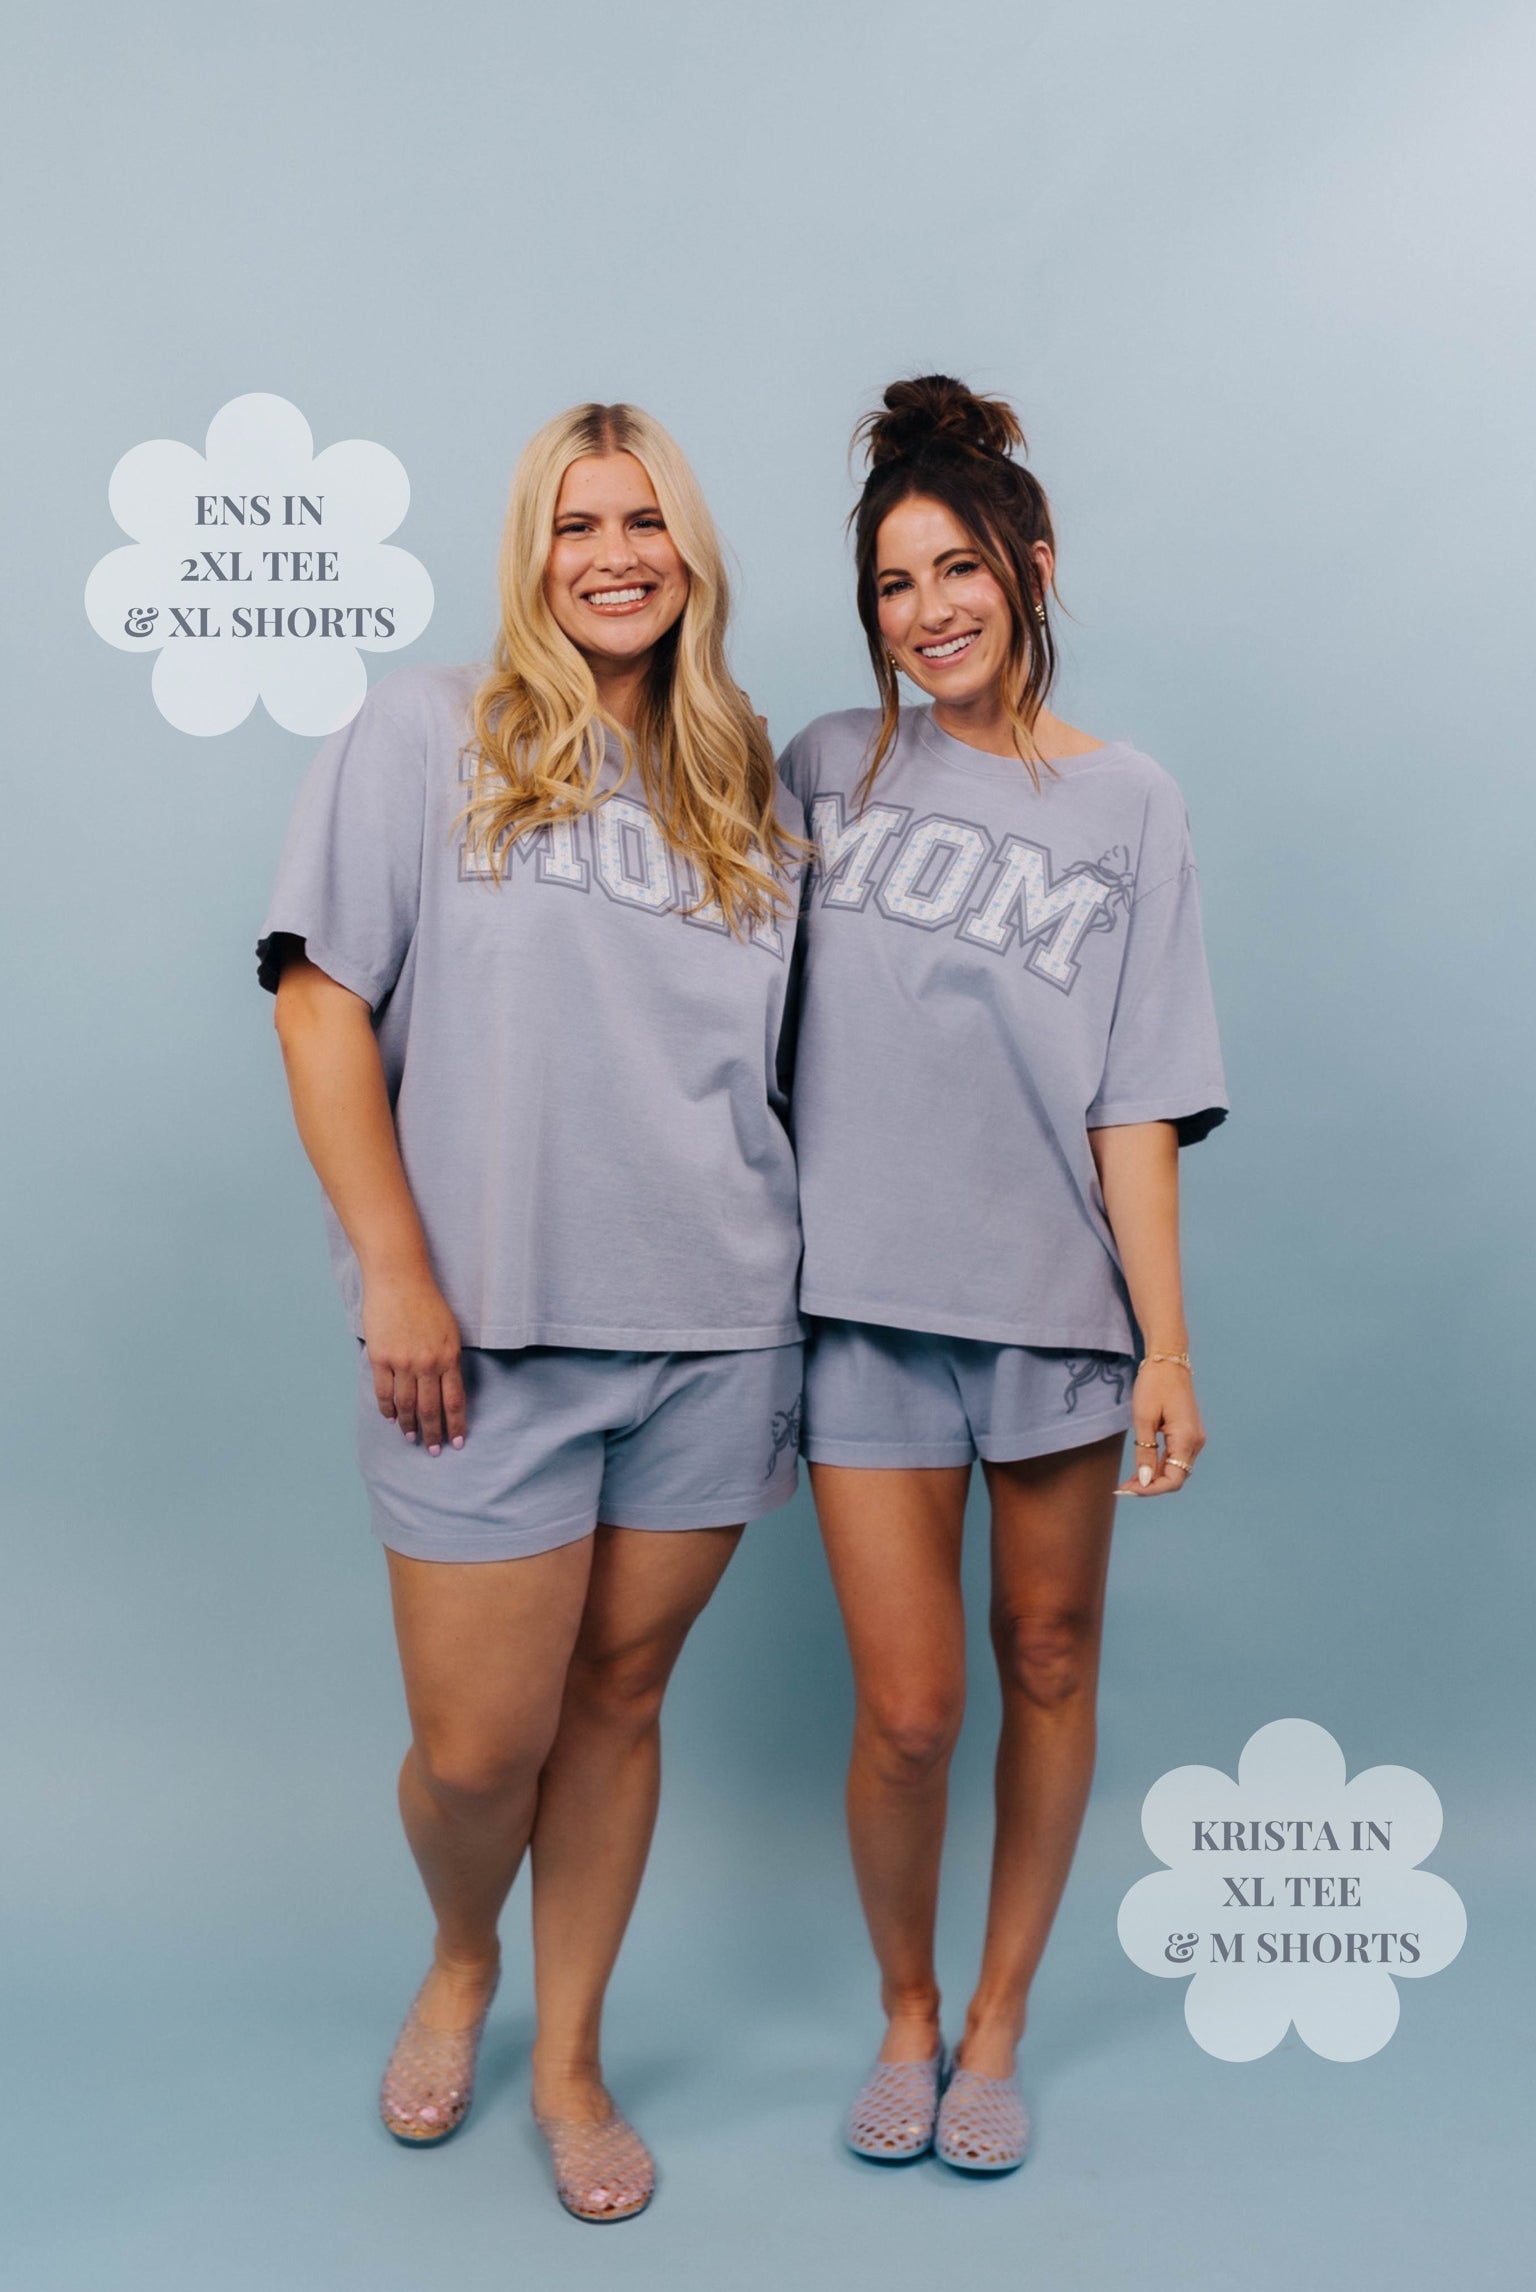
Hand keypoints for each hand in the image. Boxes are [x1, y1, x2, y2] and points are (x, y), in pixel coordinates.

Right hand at [362, 1272, 465, 1454]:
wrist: (399, 1279)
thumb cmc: (427, 1302)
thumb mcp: (450, 1331)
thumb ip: (449, 1360)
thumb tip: (447, 1389)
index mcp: (449, 1357)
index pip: (454, 1401)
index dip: (456, 1425)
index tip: (457, 1443)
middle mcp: (427, 1364)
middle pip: (431, 1409)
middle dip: (433, 1433)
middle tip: (433, 1450)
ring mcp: (402, 1362)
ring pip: (407, 1405)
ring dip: (409, 1425)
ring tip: (410, 1437)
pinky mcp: (381, 1357)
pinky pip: (384, 1391)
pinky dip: (387, 1408)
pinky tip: (391, 1418)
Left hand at [1115, 1360, 1203, 1497]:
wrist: (1168, 1361)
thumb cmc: (1154, 1385)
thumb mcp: (1143, 1419)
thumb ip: (1145, 1452)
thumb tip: (1145, 1481)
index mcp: (1187, 1439)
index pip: (1173, 1480)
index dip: (1150, 1490)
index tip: (1127, 1489)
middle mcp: (1196, 1443)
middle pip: (1176, 1478)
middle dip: (1150, 1486)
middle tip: (1123, 1487)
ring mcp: (1194, 1439)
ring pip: (1176, 1470)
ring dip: (1154, 1478)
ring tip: (1128, 1480)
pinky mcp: (1189, 1435)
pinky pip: (1175, 1458)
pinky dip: (1159, 1466)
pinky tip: (1142, 1468)